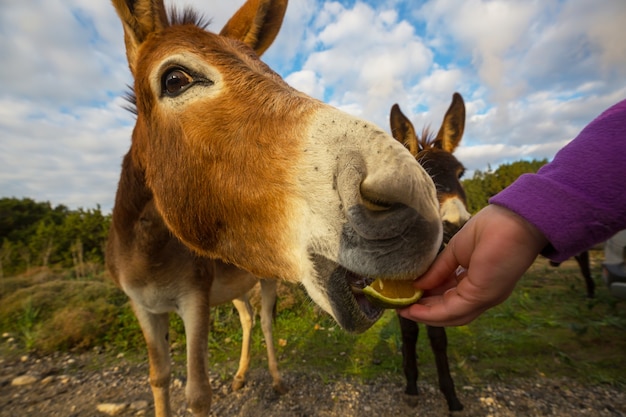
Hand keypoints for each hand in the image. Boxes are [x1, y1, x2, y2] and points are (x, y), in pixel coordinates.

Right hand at [398, 204, 547, 325]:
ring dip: (426, 316)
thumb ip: (439, 269)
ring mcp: (485, 297)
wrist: (517, 219)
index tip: (408, 298)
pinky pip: (452, 309)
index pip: (452, 296)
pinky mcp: (482, 294)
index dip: (429, 300)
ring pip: (451, 315)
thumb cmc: (493, 228)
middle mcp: (484, 294)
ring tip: (404, 311)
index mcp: (480, 282)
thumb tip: (418, 284)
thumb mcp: (457, 251)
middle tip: (401, 308)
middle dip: (425, 312)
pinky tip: (415, 309)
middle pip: (451, 311)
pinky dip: (432, 312)